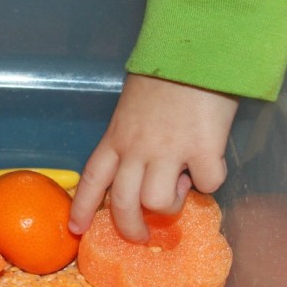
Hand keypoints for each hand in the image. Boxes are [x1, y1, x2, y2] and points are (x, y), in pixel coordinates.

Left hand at [68, 74, 237, 241]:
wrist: (196, 51)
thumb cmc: (164, 75)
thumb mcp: (131, 108)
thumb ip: (131, 137)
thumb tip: (144, 163)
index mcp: (116, 137)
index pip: (92, 179)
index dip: (83, 207)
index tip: (77, 230)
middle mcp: (137, 149)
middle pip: (123, 204)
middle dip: (131, 229)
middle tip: (142, 235)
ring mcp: (169, 150)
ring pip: (158, 202)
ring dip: (172, 204)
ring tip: (182, 185)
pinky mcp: (203, 148)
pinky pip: (206, 185)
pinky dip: (210, 183)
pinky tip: (210, 166)